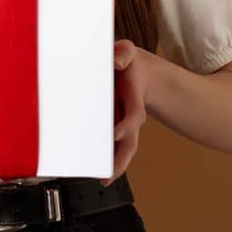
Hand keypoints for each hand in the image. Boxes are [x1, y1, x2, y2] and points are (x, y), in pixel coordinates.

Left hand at [104, 39, 149, 186]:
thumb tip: (116, 61)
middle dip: (121, 158)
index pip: (133, 115)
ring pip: (122, 150)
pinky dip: (105, 160)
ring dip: (114, 165)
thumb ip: (123, 53)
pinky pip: (111, 147)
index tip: (116, 134)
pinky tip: (93, 172)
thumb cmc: (128, 64)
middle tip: (108, 173)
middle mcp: (130, 116)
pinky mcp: (112, 129)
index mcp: (133, 98)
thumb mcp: (127, 52)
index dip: (126, 125)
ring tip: (102, 179)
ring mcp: (122, 125)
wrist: (138, 73)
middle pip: (130, 142)